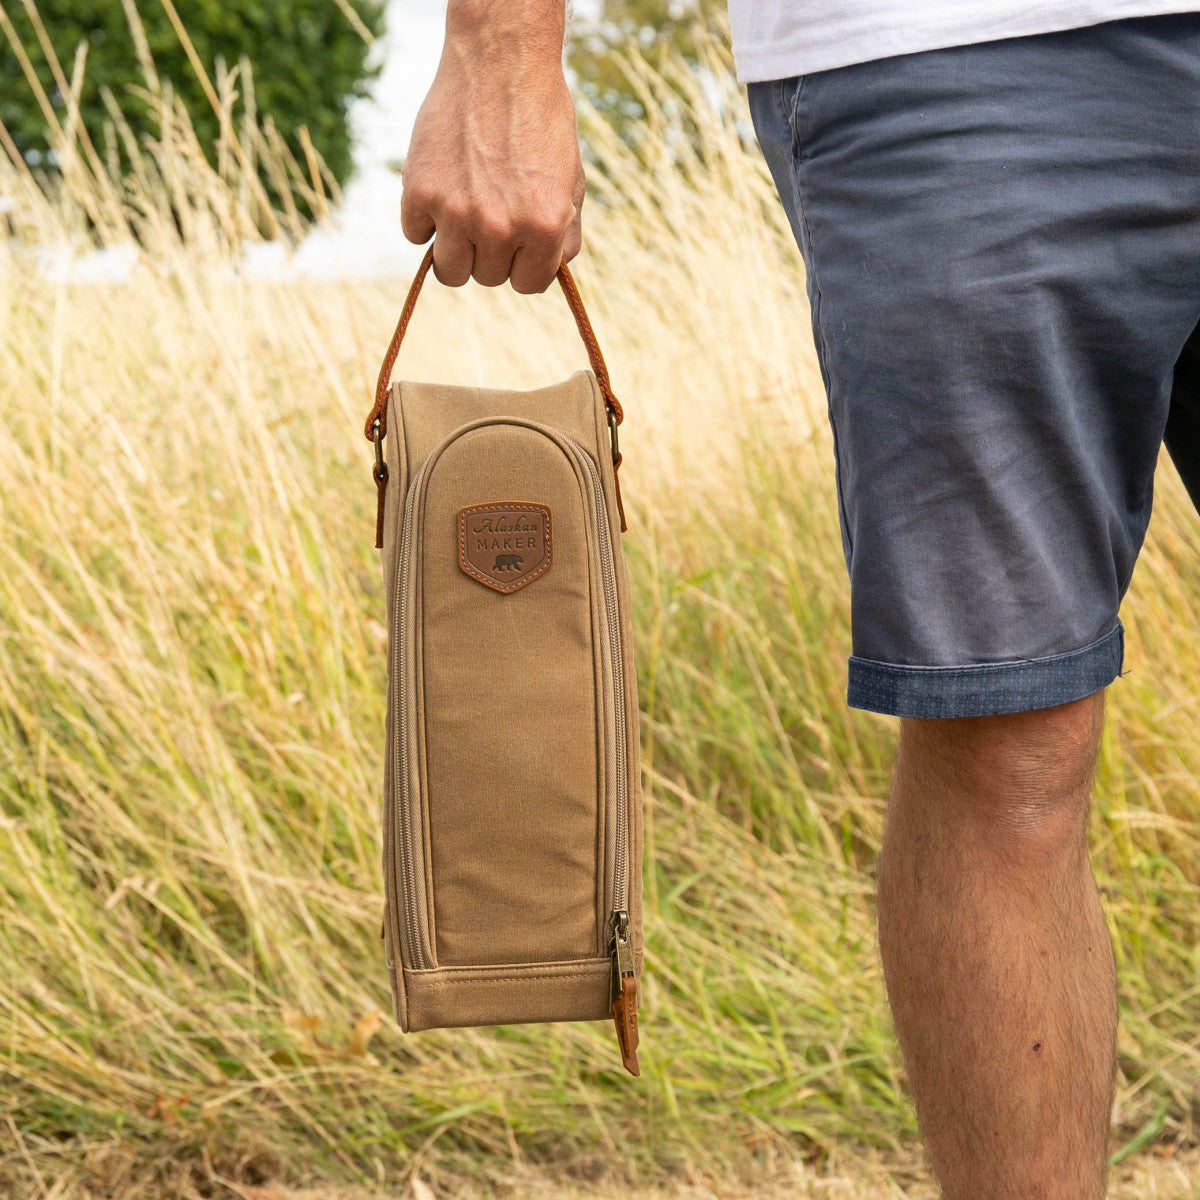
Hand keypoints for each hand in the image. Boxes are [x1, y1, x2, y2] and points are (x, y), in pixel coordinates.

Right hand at [399, 18, 583, 293]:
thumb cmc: (541, 120)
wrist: (500, 62)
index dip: (523, 265)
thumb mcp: (572, 181)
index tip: (519, 243)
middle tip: (492, 213)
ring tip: (464, 216)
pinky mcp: (419, 191)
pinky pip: (415, 234)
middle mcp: (500, 226)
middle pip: (488, 278)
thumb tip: (548, 273)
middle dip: (492, 253)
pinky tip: (440, 188)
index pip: (527, 285)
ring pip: (450, 272)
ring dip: (456, 250)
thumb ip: (564, 235)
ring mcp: (456, 211)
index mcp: (544, 227)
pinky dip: (424, 219)